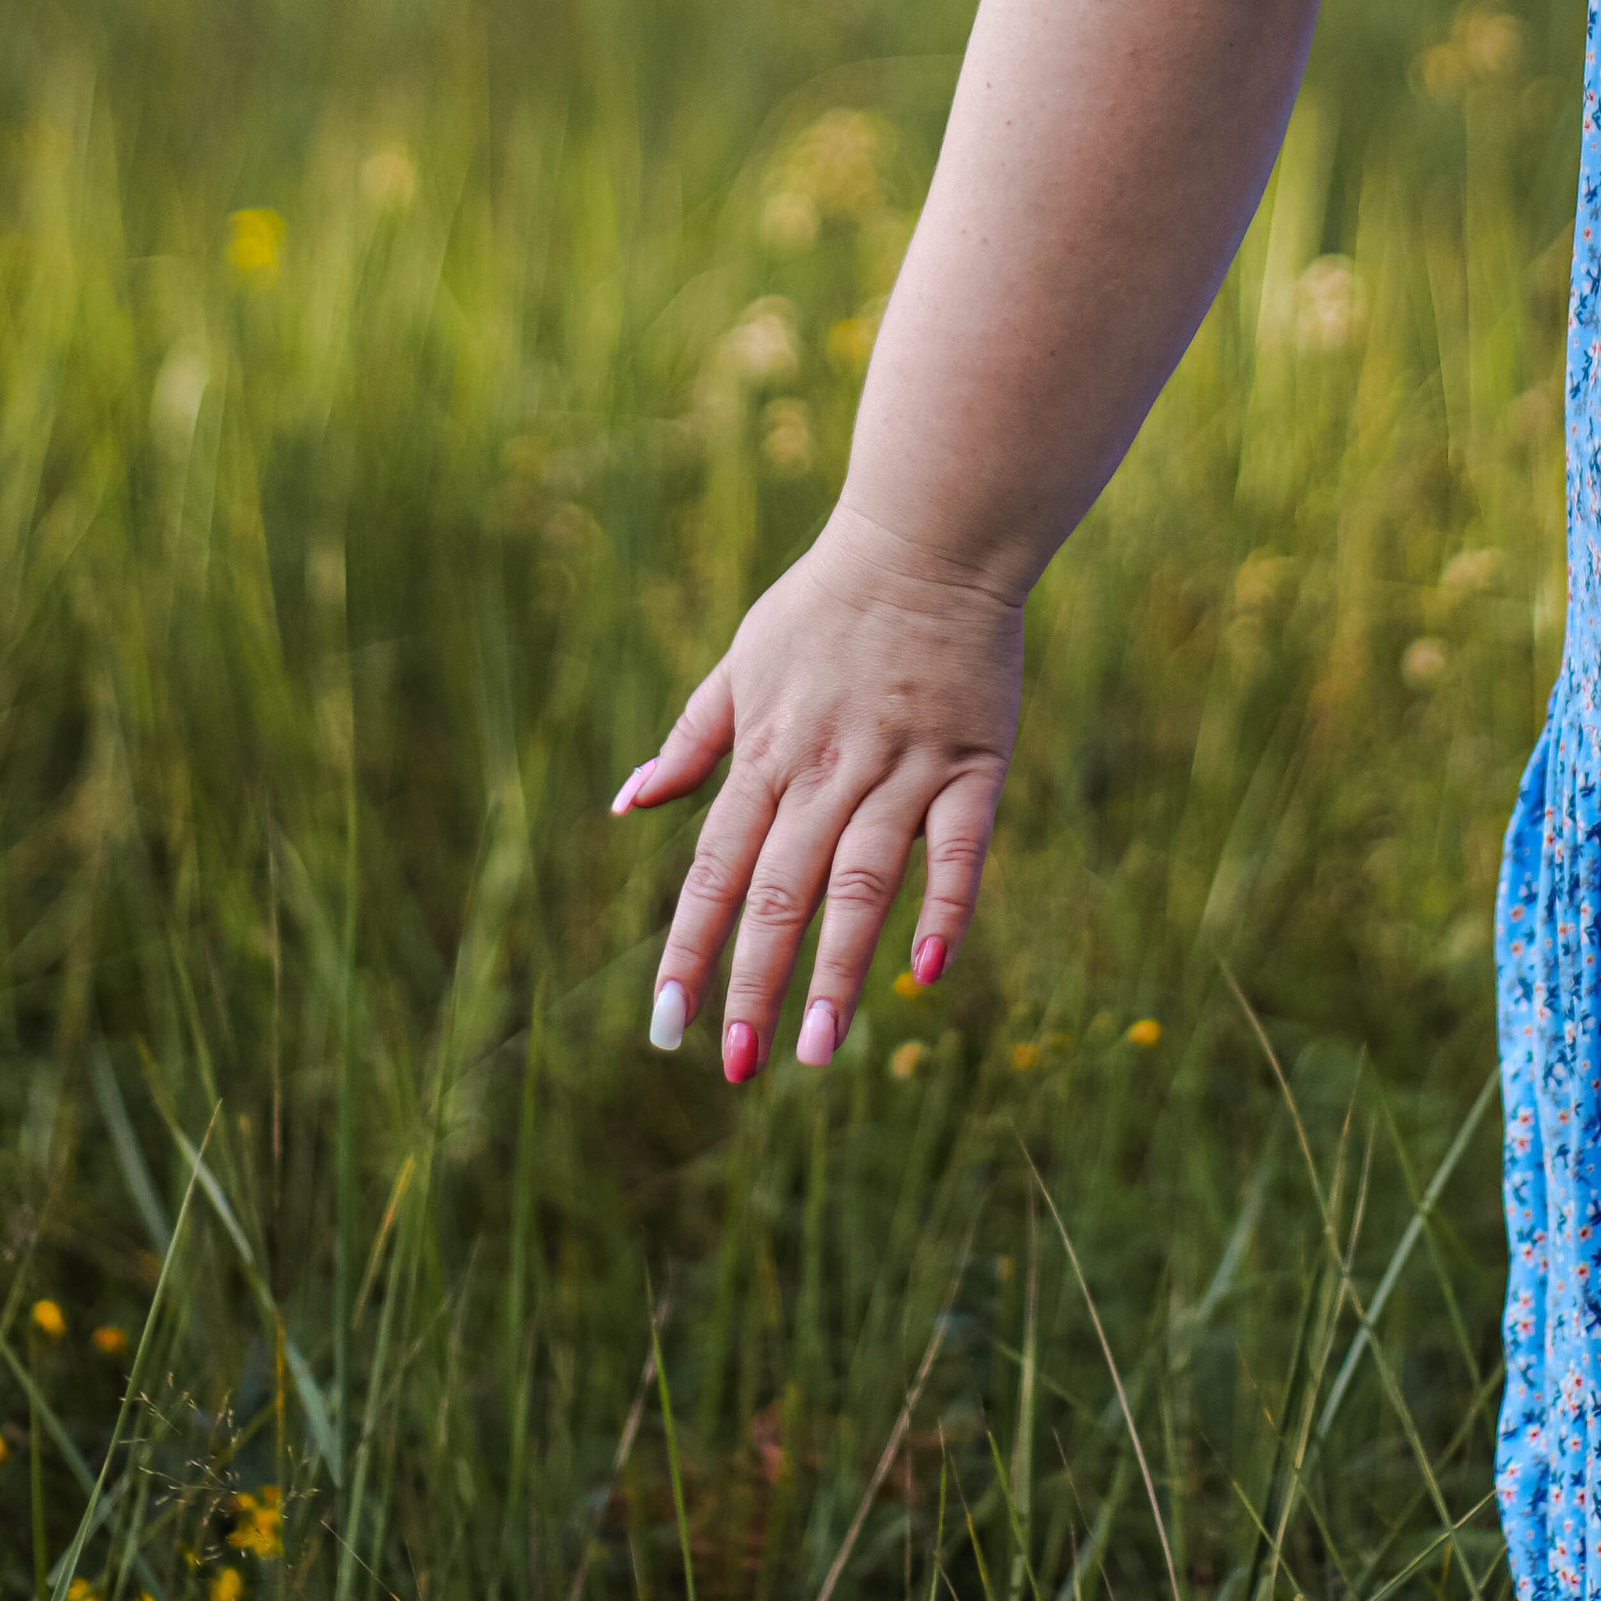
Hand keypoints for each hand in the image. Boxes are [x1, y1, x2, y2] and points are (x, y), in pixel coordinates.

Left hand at [611, 503, 1022, 1080]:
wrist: (929, 534)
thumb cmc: (828, 603)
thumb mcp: (742, 661)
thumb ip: (693, 738)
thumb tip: (628, 804)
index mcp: (766, 749)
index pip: (715, 867)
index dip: (689, 948)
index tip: (666, 1028)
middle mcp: (826, 766)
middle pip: (781, 889)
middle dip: (755, 983)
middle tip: (738, 1067)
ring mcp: (902, 765)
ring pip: (861, 880)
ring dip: (836, 969)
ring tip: (817, 1052)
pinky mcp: (972, 761)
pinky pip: (959, 847)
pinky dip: (943, 908)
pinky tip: (925, 974)